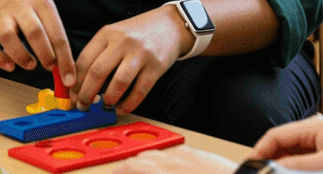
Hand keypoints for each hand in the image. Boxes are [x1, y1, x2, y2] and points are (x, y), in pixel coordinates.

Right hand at [0, 0, 75, 85]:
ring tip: (30, 65)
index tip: (68, 78)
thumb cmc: (31, 11)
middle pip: (33, 31)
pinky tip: (9, 66)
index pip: (57, 33)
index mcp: (42, 3)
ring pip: (8, 36)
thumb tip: (66, 72)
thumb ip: (55, 40)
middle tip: (49, 67)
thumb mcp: (47, 15)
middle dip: (44, 54)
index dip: (64, 58)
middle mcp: (21, 6)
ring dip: (20, 56)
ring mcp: (2, 14)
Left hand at [73, 5, 190, 113]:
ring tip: (105, 105)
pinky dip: (129, 103)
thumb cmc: (138, 33)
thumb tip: (80, 83)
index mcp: (107, 33)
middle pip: (97, 72)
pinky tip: (123, 107)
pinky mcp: (156, 66)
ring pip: (119, 83)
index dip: (75, 82)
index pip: (84, 60)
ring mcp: (140, 54)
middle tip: (83, 106)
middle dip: (86, 94)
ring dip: (108, 99)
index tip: (72, 96)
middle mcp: (122, 42)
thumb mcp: (114, 34)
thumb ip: (98, 53)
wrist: (170, 25)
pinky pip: (140, 90)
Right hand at [113, 146, 237, 173]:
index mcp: (164, 172)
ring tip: (146, 167)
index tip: (115, 173)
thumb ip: (155, 173)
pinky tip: (173, 164)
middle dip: (132, 164)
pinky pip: (180, 151)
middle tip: (126, 171)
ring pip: (162, 152)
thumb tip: (140, 170)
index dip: (120, 170)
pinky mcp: (207, 155)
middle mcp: (177, 161)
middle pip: (145, 156)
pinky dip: (170, 157)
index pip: (132, 166)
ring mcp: (193, 156)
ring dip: (150, 159)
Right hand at [251, 114, 322, 169]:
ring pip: (290, 153)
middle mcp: (314, 130)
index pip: (276, 135)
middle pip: (281, 144)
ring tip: (271, 173)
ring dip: (281, 164)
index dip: (260, 150)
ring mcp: (320, 141)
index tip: (250, 165)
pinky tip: (289, 173)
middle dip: (268, 159)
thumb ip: (299, 166)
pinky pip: (302, 159)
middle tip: (259, 172)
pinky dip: (293, 167)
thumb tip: (274, 168)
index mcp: (313, 126)